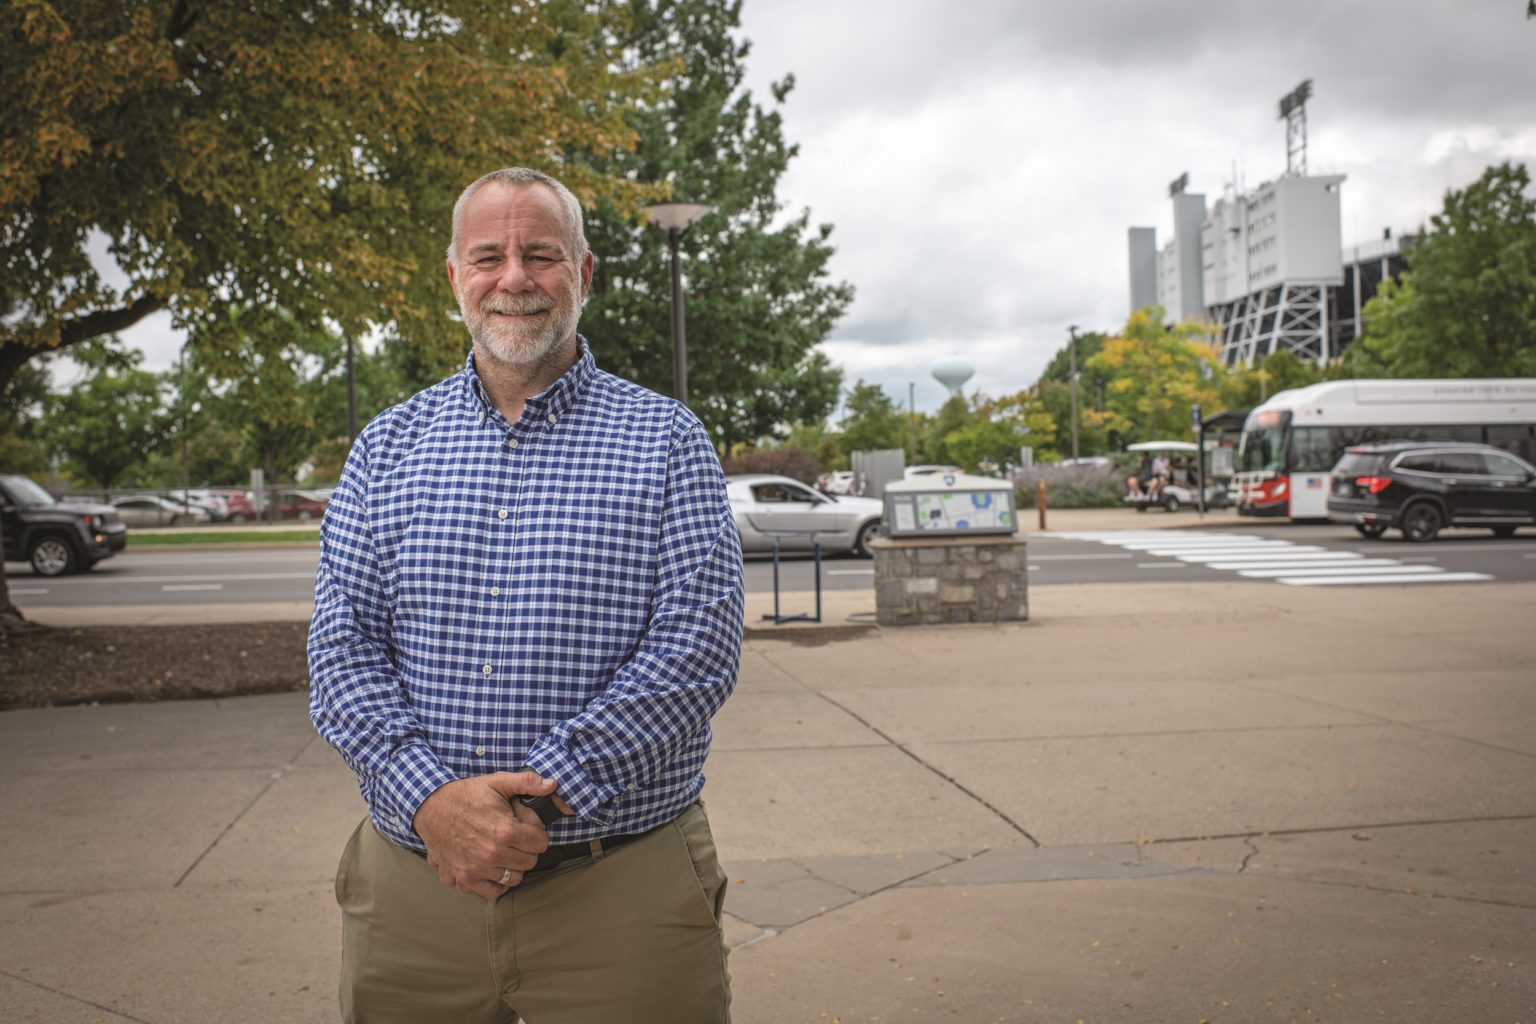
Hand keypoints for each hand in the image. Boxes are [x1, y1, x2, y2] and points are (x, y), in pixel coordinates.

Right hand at [413, 771, 556, 898]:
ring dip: (513, 866)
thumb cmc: (465, 796)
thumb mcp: (497, 782)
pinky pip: (490, 891)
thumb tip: (552, 784)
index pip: (540, 844)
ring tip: (506, 852)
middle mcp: (492, 854)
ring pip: (514, 878)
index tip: (530, 830)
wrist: (430, 808)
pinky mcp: (464, 878)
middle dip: (528, 850)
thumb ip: (527, 782)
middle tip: (518, 840)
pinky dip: (494, 883)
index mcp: (505, 831)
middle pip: (529, 862)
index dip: (538, 835)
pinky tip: (493, 868)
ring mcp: (477, 869)